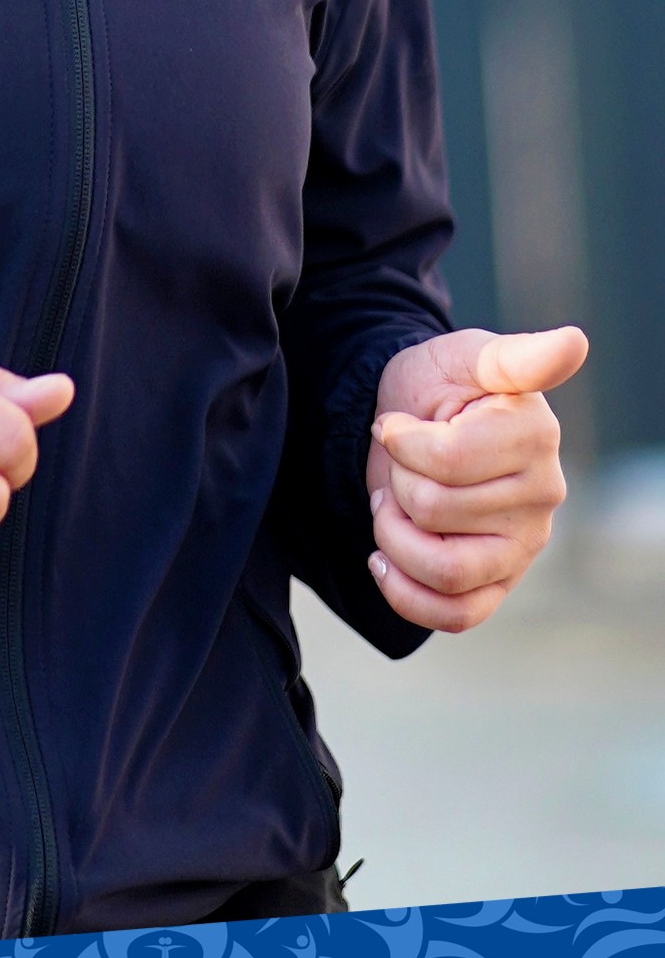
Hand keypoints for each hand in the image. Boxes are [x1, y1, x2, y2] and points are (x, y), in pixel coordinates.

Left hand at [367, 324, 586, 632]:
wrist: (412, 419)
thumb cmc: (439, 384)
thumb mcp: (461, 356)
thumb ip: (512, 357)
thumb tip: (574, 342)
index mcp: (535, 435)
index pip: (446, 461)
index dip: (401, 442)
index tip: (395, 425)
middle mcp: (543, 494)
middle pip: (435, 510)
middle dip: (397, 483)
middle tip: (401, 463)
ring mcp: (525, 544)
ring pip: (445, 571)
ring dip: (394, 539)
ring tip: (392, 506)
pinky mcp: (501, 582)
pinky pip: (457, 615)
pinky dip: (407, 595)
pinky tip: (383, 559)